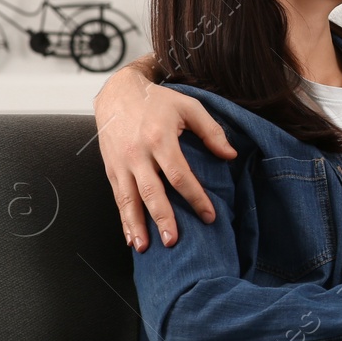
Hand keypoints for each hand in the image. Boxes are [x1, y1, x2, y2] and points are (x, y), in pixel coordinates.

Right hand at [94, 59, 236, 250]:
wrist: (117, 93)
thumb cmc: (157, 101)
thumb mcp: (189, 107)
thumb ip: (212, 131)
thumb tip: (231, 155)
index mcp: (159, 138)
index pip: (179, 174)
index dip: (195, 197)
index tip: (209, 216)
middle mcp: (137, 153)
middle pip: (151, 192)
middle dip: (162, 219)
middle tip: (173, 242)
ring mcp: (121, 163)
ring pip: (128, 199)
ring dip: (137, 225)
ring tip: (144, 248)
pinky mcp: (111, 168)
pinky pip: (117, 197)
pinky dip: (123, 219)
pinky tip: (130, 237)